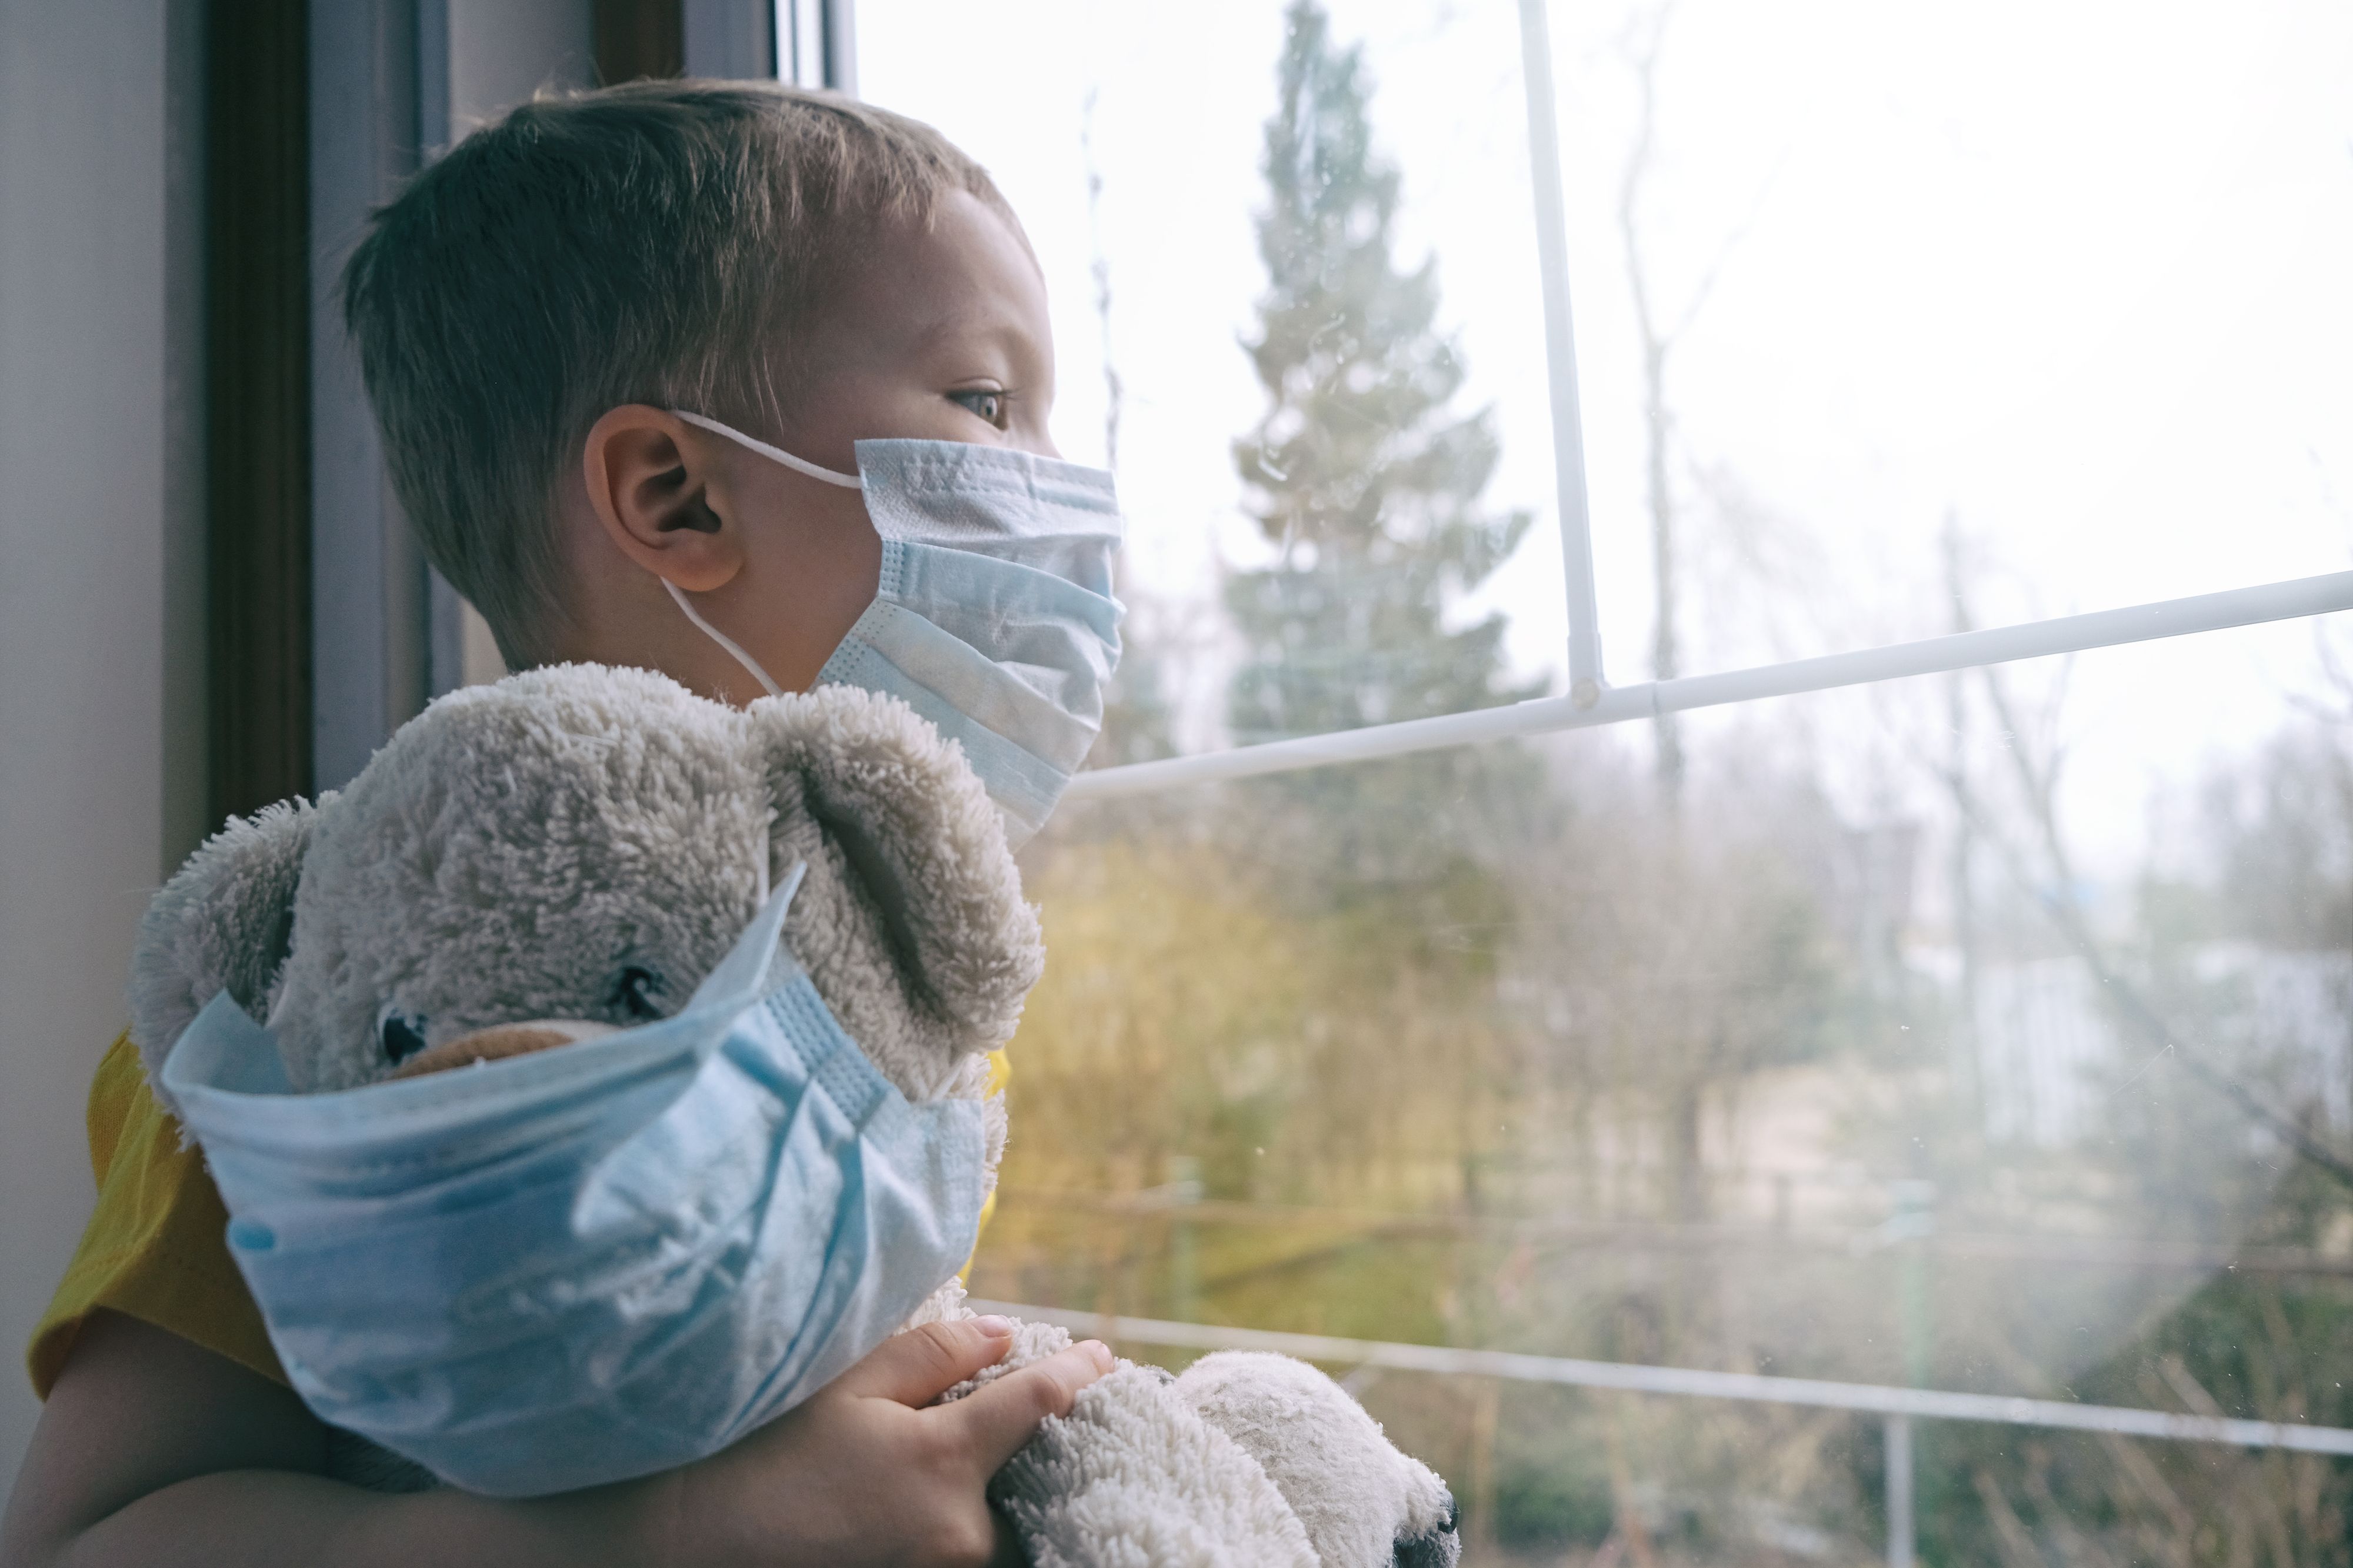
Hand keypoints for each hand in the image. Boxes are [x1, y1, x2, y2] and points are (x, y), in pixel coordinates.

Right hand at [671, 1317, 1113, 1567]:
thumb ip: (932, 1357)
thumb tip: (1003, 1339)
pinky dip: (960, 1526)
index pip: (1037, 1404)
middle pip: (1020, 1479)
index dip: (1078, 1375)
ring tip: (947, 1466)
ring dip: (990, 1495)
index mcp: (944, 1462)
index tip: (1105, 1357)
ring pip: (991, 1527)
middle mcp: (956, 1533)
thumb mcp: (841, 1386)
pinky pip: (961, 1552)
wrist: (677, 1548)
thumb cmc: (752, 1456)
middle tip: (1018, 1413)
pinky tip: (921, 1501)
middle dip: (1024, 1447)